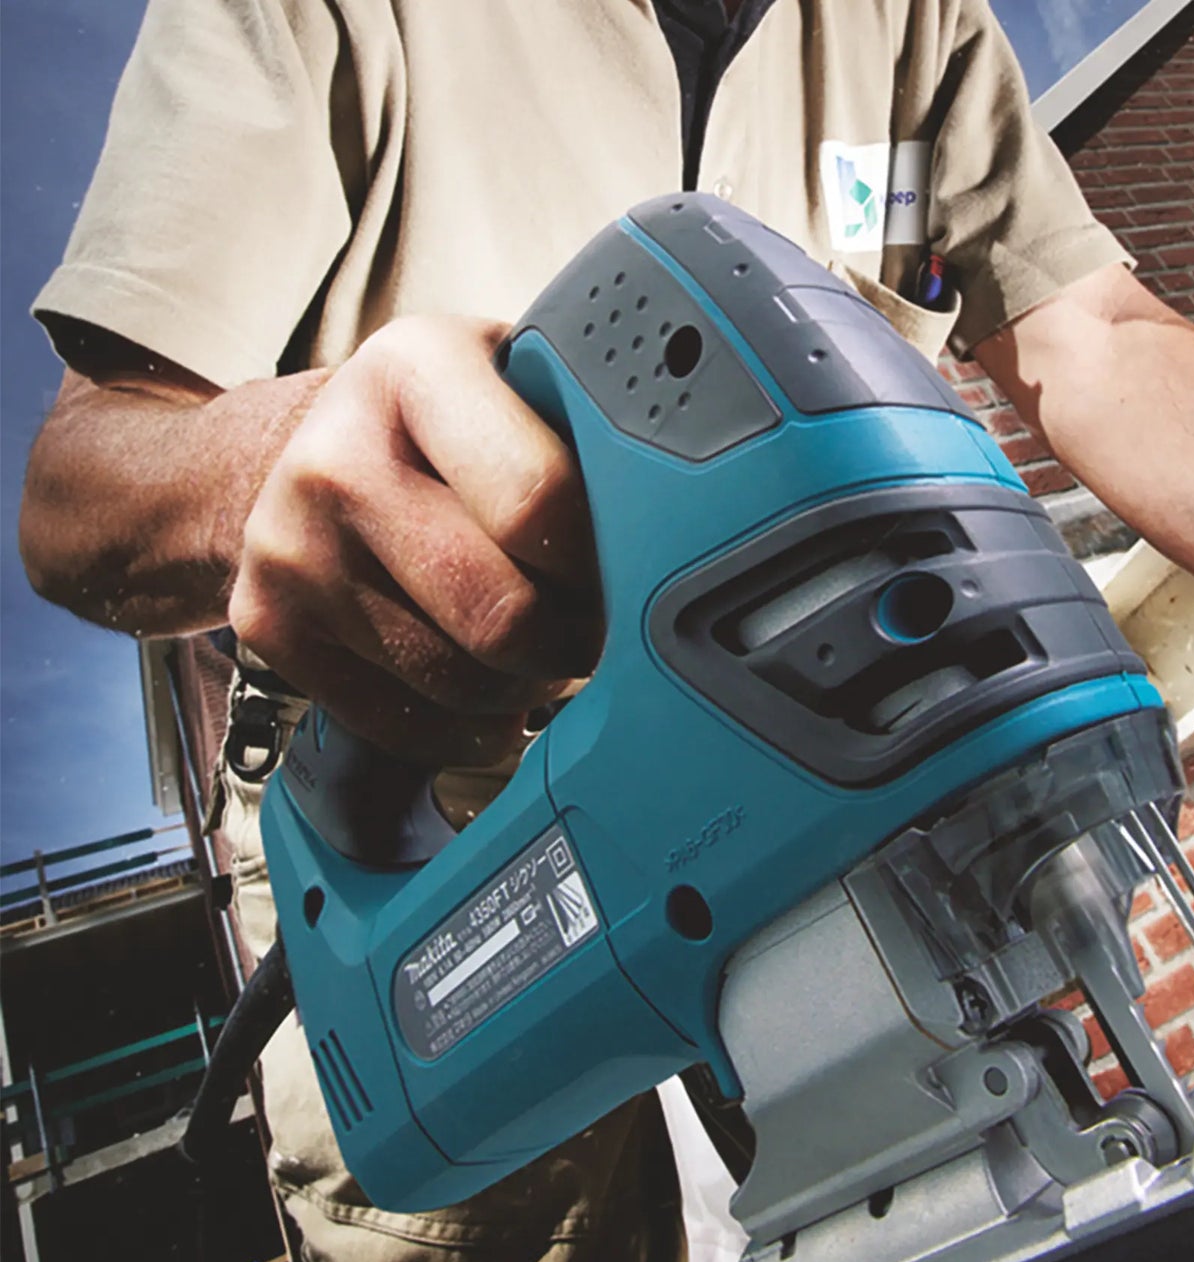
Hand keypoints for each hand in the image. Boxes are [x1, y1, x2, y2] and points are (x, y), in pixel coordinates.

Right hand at [228, 316, 598, 763]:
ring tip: (541, 650)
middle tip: (594, 629)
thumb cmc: (443, 426)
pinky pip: (408, 726)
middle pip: (502, 616)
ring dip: (527, 687)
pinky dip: (470, 728)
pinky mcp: (269, 626)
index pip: (539, 502)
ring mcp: (291, 548)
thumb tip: (692, 520)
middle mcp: (336, 456)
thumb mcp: (514, 380)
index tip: (627, 569)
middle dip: (573, 642)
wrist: (300, 450)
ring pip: (463, 683)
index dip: (603, 561)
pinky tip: (489, 689)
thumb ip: (585, 430)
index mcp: (414, 369)